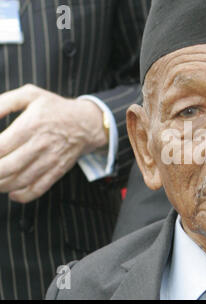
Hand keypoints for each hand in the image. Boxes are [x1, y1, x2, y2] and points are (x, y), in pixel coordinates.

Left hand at [0, 84, 107, 202]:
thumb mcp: (30, 95)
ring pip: (19, 181)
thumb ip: (3, 103)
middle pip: (6, 167)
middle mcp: (40, 145)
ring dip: (1, 184)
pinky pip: (38, 189)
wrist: (87, 123)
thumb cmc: (56, 108)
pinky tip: (12, 192)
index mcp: (31, 125)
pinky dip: (22, 196)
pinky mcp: (57, 171)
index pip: (0, 147)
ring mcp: (50, 160)